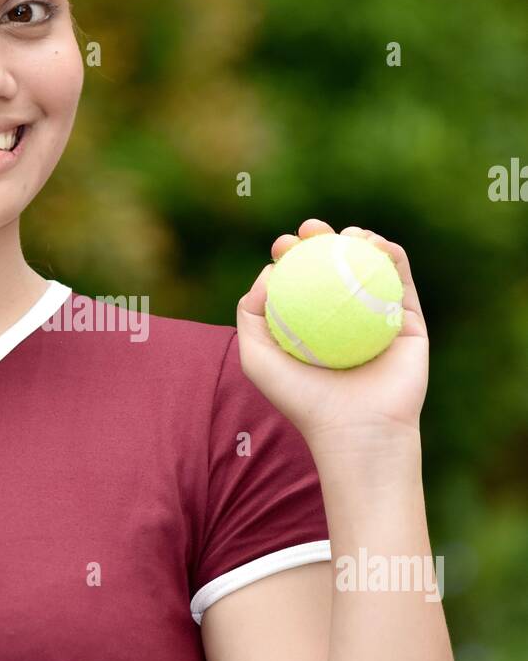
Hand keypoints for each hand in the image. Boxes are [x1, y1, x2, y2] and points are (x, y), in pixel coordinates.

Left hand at [235, 220, 428, 446]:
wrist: (358, 429)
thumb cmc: (303, 400)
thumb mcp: (257, 359)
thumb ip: (250, 314)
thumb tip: (268, 272)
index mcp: (310, 323)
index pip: (299, 277)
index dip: (290, 252)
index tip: (284, 245)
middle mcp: (343, 317)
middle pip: (333, 264)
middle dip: (321, 236)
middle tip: (312, 231)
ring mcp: (377, 316)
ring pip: (371, 265)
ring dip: (360, 237)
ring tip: (348, 233)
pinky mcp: (409, 321)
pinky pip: (402, 279)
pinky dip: (391, 254)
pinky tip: (376, 243)